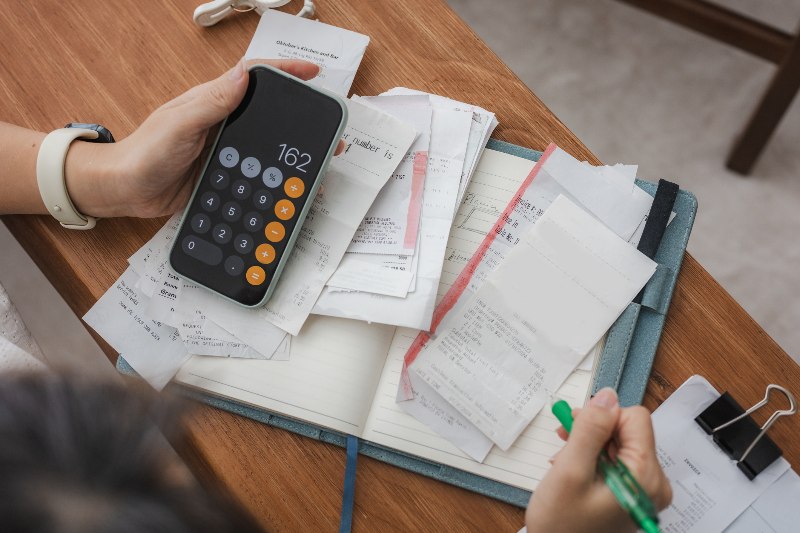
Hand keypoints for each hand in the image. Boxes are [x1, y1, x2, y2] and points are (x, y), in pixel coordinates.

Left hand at [65, 59, 325, 217]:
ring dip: (291, 150)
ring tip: (317, 161)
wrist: (125, 190)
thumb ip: (211, 103)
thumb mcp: (179, 124)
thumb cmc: (144, 153)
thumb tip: (243, 77)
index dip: (285, 71)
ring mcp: (224, 148)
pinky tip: (287, 188)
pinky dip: (275, 177)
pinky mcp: (223, 173)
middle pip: (269, 110)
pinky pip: (256, 171)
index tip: (313, 73)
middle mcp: (223, 121)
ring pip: (267, 143)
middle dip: (301, 114)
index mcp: (213, 101)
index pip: (255, 77)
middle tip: (328, 128)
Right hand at [525, 388, 671, 532]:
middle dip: (594, 432)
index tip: (578, 428)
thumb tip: (607, 397)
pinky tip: (575, 469)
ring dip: (590, 445)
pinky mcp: (633, 493)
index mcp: (645, 477)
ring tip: (567, 461)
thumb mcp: (570, 471)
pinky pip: (618, 461)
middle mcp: (653, 483)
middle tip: (566, 443)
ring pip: (620, 444)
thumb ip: (590, 429)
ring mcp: (643, 490)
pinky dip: (594, 459)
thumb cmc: (562, 526)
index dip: (602, 418)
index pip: (635, 418)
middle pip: (628, 430)